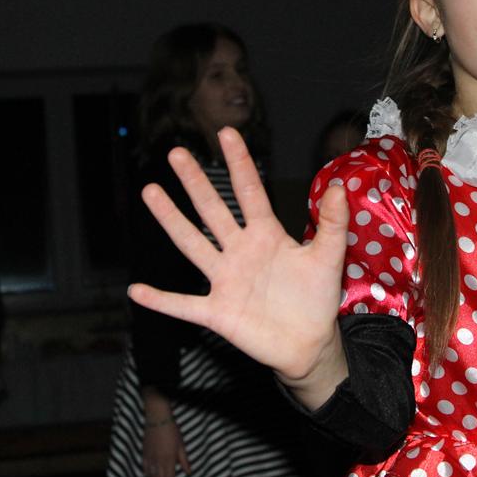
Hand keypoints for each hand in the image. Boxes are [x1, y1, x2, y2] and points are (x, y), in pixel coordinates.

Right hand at [128, 128, 349, 404]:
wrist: (310, 343)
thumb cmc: (316, 298)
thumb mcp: (329, 258)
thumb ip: (333, 223)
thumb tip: (339, 187)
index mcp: (266, 235)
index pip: (249, 191)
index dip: (239, 163)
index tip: (226, 133)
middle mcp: (239, 251)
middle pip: (213, 210)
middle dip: (195, 182)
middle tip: (177, 153)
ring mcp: (225, 280)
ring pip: (192, 245)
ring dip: (171, 220)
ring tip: (151, 192)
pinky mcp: (217, 312)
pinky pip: (184, 305)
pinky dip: (161, 300)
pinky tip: (137, 290)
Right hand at [142, 417, 190, 476]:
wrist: (158, 420)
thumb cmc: (171, 431)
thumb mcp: (181, 446)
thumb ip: (184, 461)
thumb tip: (188, 472)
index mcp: (169, 460)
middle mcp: (158, 461)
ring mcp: (150, 458)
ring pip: (152, 476)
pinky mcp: (144, 454)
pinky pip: (145, 469)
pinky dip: (149, 475)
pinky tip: (152, 476)